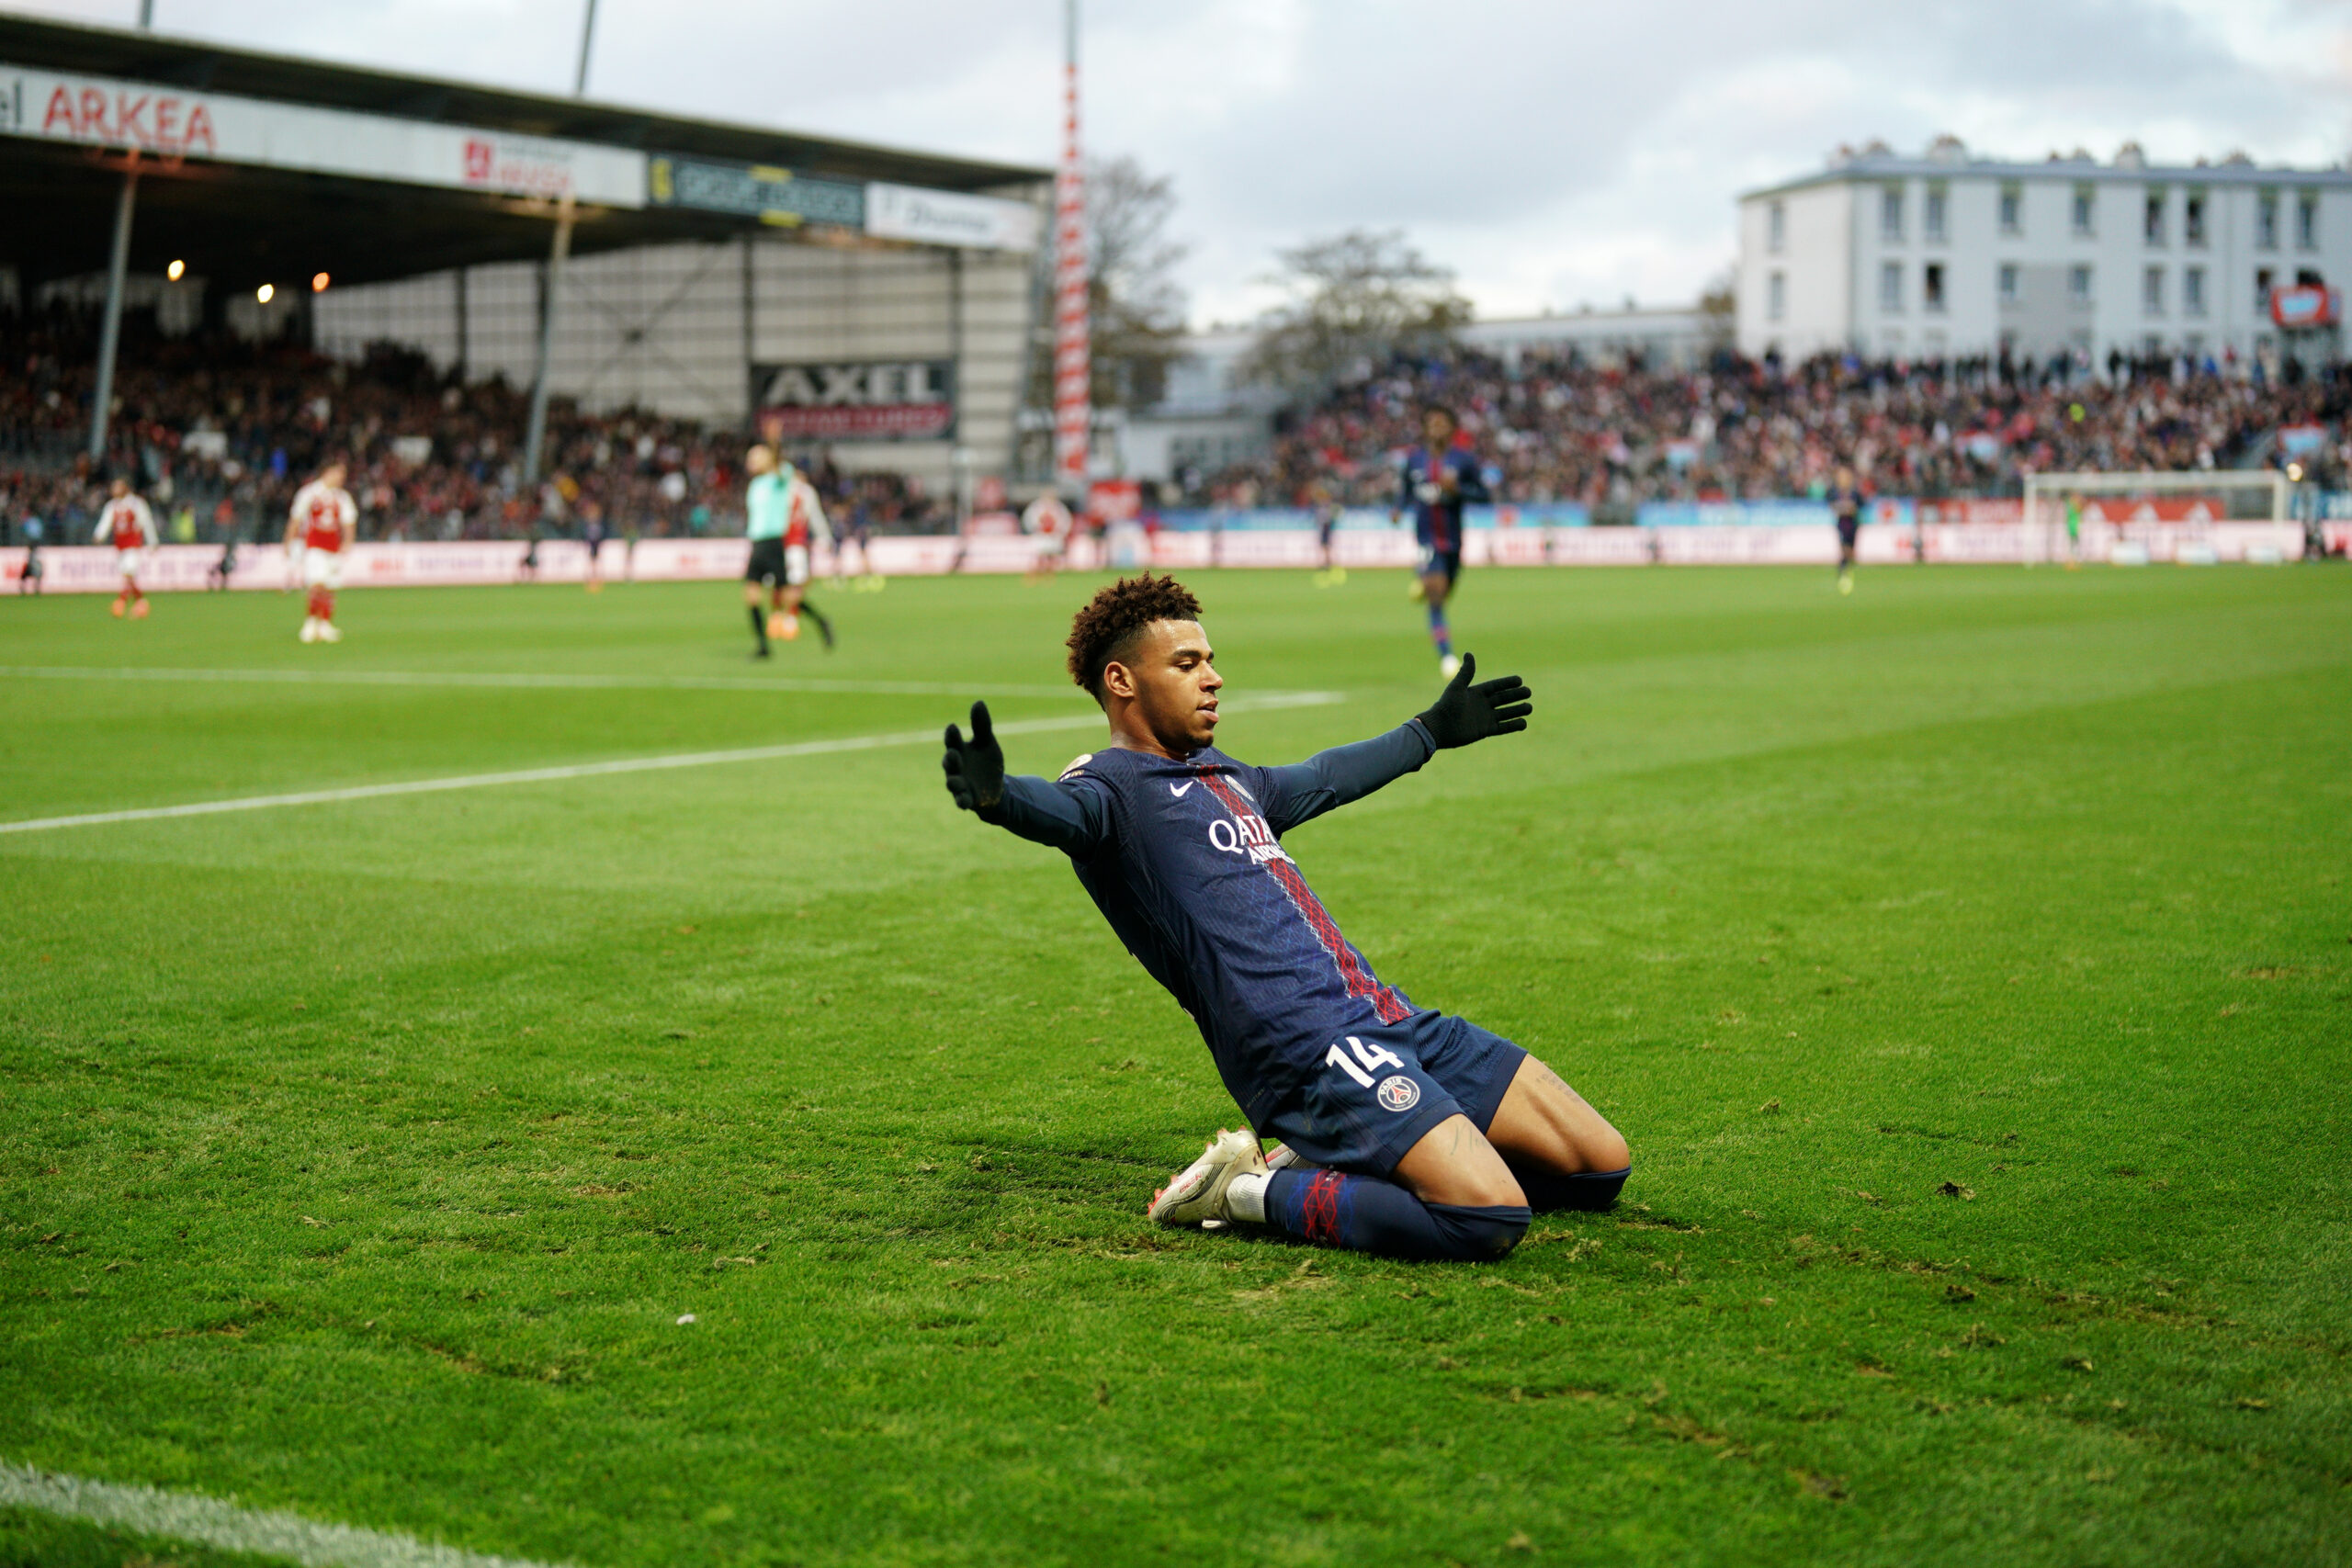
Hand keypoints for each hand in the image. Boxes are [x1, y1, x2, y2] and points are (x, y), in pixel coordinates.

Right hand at [942, 700, 1005, 813]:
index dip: (952, 735)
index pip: (952, 741)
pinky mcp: (967, 798)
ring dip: (953, 781)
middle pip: (950, 762)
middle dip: (951, 759)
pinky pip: (961, 800)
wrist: (994, 787)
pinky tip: (963, 802)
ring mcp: (960, 783)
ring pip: (952, 782)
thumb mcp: (987, 742)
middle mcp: (956, 767)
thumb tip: (979, 702)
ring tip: (954, 781)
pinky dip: (961, 801)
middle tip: (953, 754)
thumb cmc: (986, 762)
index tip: (953, 727)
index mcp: (959, 750)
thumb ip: (981, 725)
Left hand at [1414, 653, 1531, 748]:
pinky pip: (1503, 727)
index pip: (1496, 686)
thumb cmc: (1447, 706)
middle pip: (1503, 699)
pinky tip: (1524, 723)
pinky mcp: (1485, 730)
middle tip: (1528, 692)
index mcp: (1476, 693)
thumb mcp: (1457, 687)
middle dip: (1516, 695)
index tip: (1520, 680)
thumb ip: (1466, 672)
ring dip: (1518, 710)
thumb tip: (1469, 653)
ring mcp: (1484, 718)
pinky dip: (1513, 725)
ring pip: (1505, 713)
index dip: (1508, 683)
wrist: (1440, 728)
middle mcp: (1481, 705)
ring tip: (1530, 707)